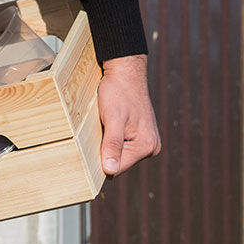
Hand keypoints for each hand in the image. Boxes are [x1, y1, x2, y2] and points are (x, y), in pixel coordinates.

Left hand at [96, 54, 160, 175]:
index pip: (117, 169)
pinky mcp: (142, 136)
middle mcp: (152, 147)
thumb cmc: (119, 92)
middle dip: (106, 151)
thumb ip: (112, 145)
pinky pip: (123, 146)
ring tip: (107, 125)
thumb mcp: (112, 118)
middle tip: (100, 130)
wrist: (126, 72)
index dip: (101, 160)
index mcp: (147, 146)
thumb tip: (110, 170)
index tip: (92, 145)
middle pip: (119, 163)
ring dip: (109, 144)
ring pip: (120, 155)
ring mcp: (148, 142)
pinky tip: (111, 125)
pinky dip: (113, 139)